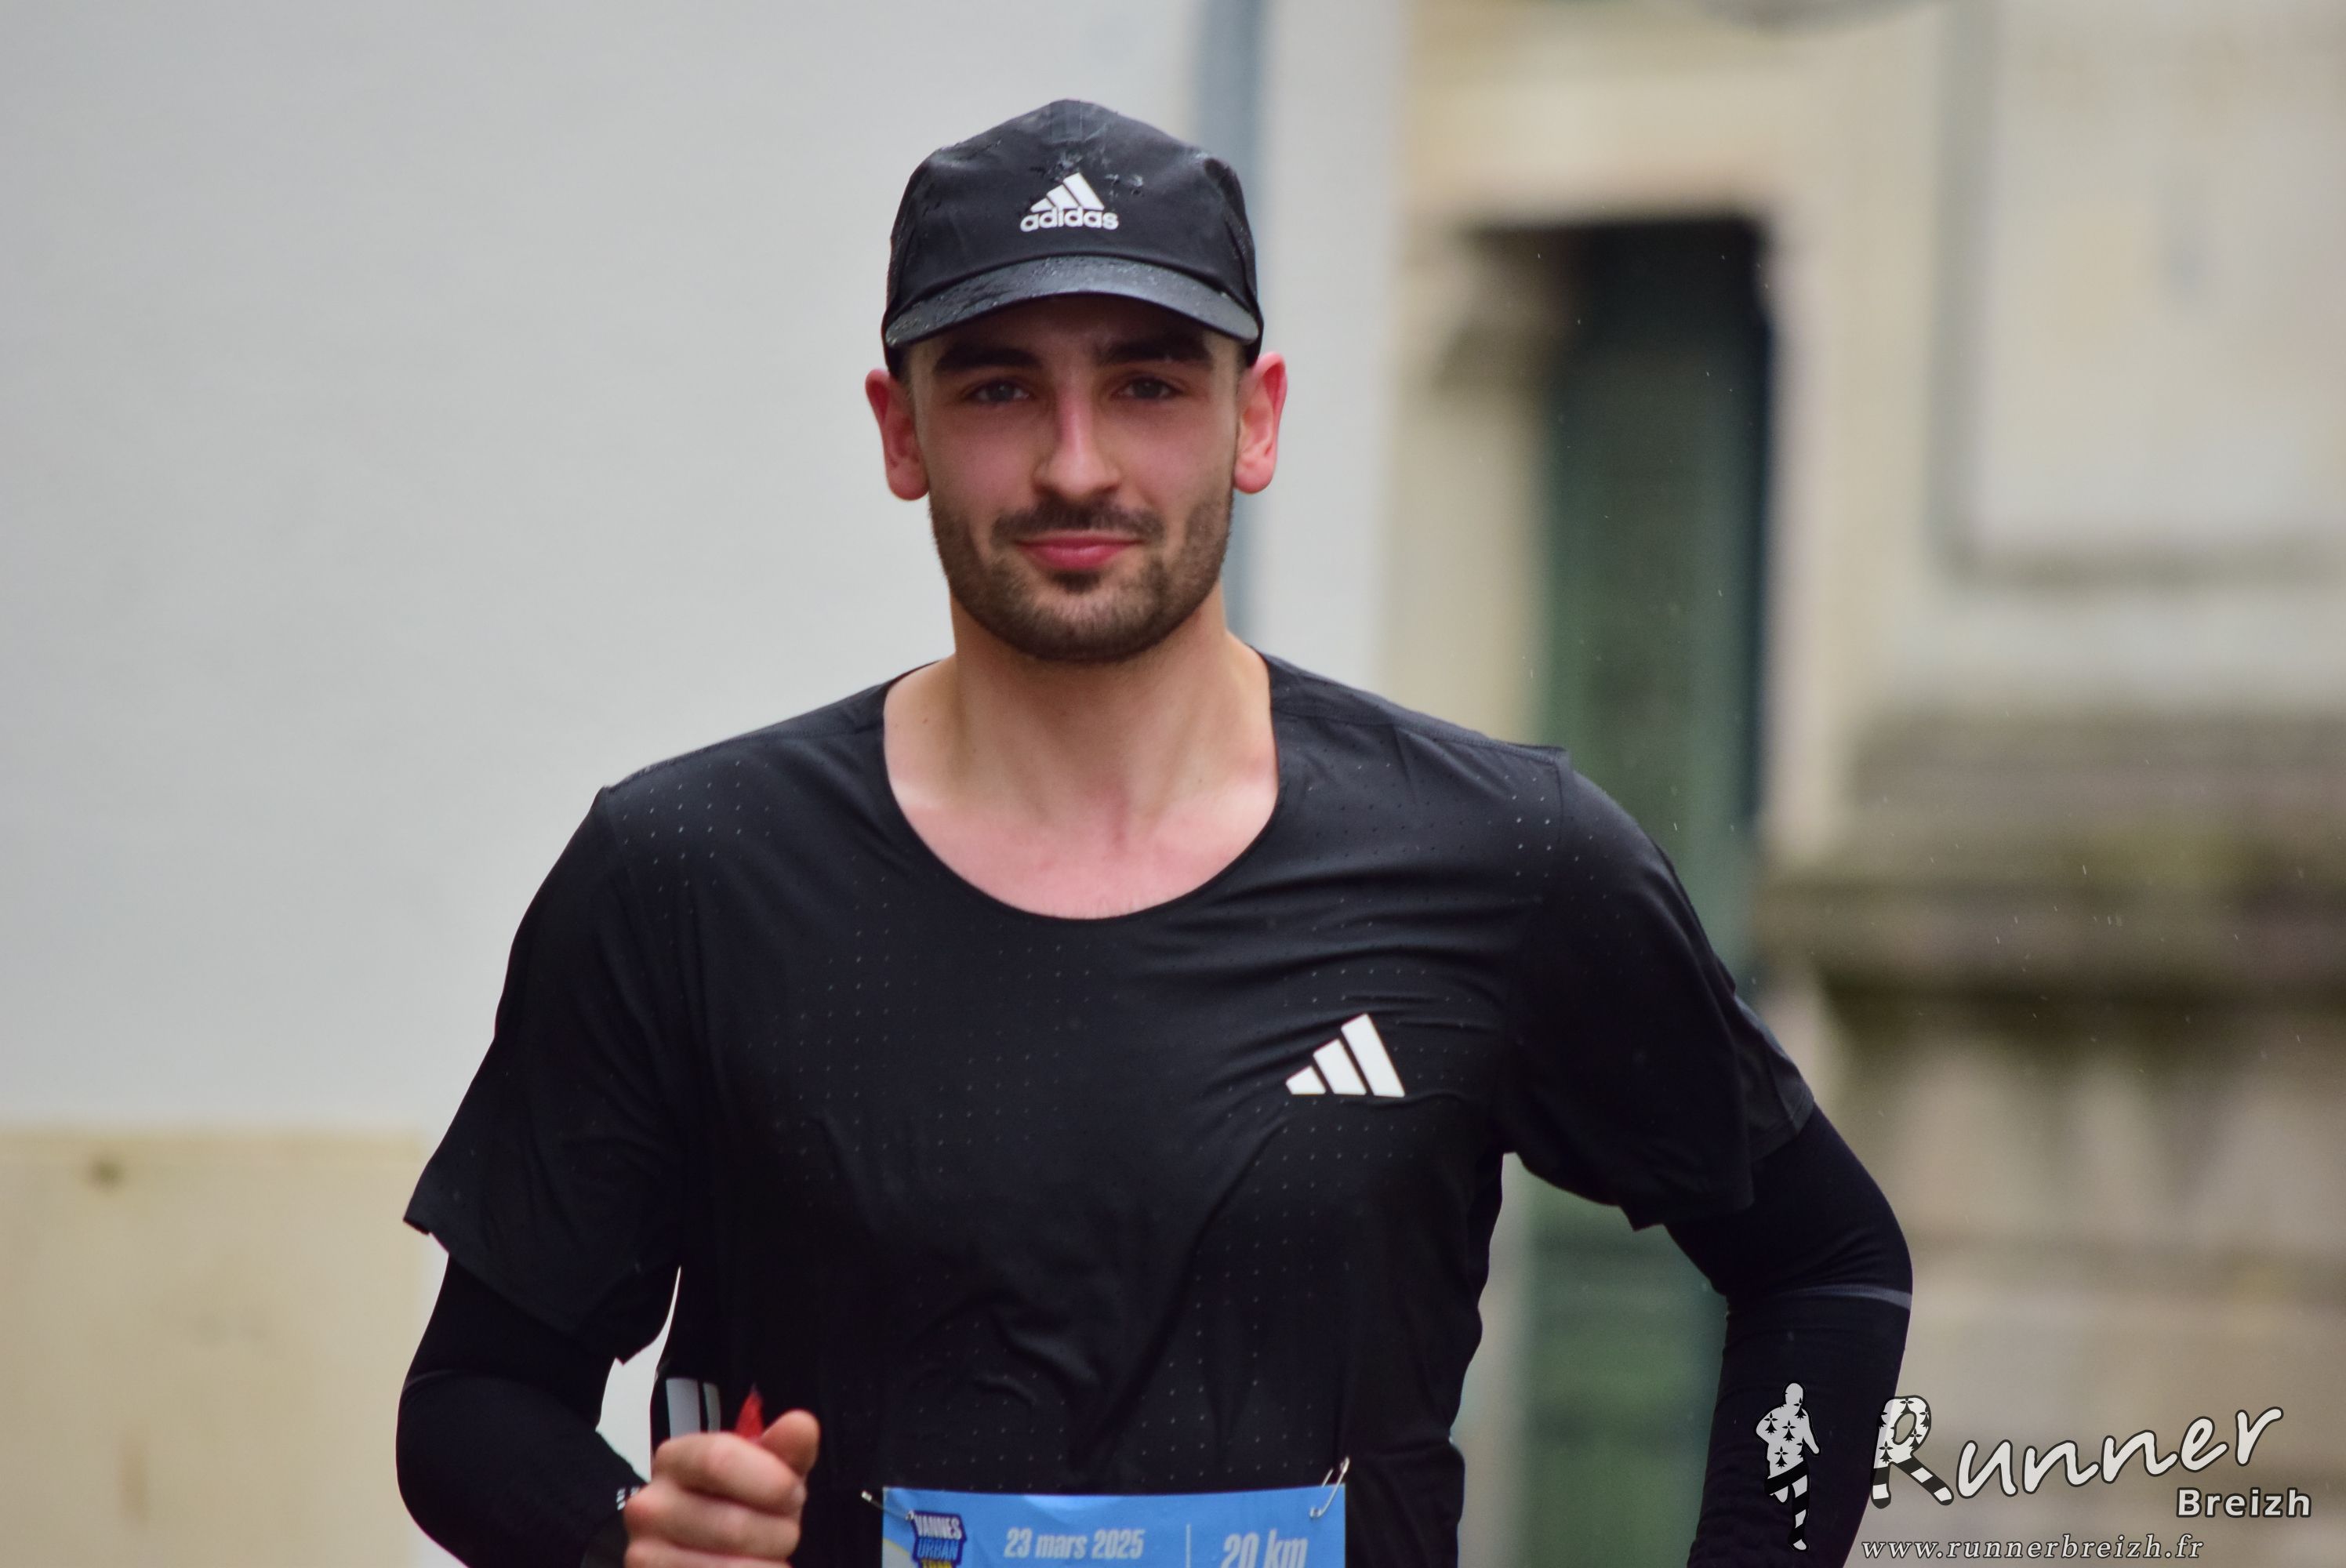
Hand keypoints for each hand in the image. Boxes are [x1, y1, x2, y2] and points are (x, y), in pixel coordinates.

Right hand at [621, 1408, 820, 1565]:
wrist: (706, 1550)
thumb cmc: (740, 1504)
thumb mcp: (767, 1472)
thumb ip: (787, 1449)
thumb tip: (801, 1426)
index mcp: (676, 1459)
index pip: (718, 1460)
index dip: (770, 1481)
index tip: (794, 1494)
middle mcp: (651, 1505)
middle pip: (732, 1525)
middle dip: (779, 1533)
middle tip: (784, 1531)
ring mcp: (646, 1553)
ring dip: (768, 1566)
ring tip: (768, 1555)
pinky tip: (753, 1567)